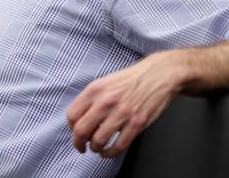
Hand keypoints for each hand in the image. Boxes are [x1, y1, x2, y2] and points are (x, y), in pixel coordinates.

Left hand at [65, 50, 187, 157]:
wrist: (158, 75)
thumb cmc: (130, 79)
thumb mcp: (104, 82)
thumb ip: (90, 99)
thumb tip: (79, 118)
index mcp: (95, 90)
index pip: (72, 115)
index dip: (71, 128)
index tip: (75, 132)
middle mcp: (106, 102)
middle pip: (81, 131)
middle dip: (78, 143)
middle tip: (81, 146)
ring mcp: (122, 114)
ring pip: (98, 141)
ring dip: (95, 148)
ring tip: (96, 148)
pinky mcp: (136, 124)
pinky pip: (118, 146)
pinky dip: (110, 153)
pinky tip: (108, 151)